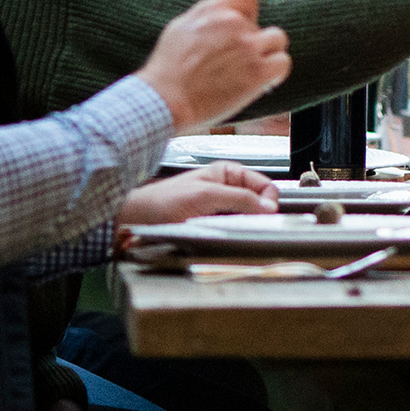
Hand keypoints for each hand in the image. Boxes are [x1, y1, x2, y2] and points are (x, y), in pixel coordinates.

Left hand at [117, 163, 278, 224]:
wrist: (138, 220)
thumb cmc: (164, 202)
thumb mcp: (206, 196)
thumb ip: (239, 198)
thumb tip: (268, 205)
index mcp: (227, 173)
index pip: (262, 184)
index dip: (270, 199)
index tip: (271, 215)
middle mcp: (225, 189)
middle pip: (256, 201)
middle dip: (259, 214)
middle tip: (259, 227)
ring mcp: (218, 208)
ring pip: (245, 217)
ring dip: (246, 225)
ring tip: (241, 232)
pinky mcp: (211, 224)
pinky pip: (232, 229)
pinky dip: (234, 233)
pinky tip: (229, 237)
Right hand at [133, 0, 290, 129]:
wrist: (165, 98)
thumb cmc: (167, 70)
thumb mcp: (179, 28)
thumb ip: (206, 18)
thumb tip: (223, 17)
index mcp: (213, 10)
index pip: (247, 3)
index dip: (248, 19)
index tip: (243, 34)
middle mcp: (233, 23)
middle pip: (260, 24)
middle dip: (254, 40)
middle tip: (242, 59)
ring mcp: (247, 46)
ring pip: (278, 39)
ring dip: (270, 53)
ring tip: (256, 69)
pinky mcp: (257, 71)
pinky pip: (282, 62)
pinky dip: (277, 72)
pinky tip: (266, 81)